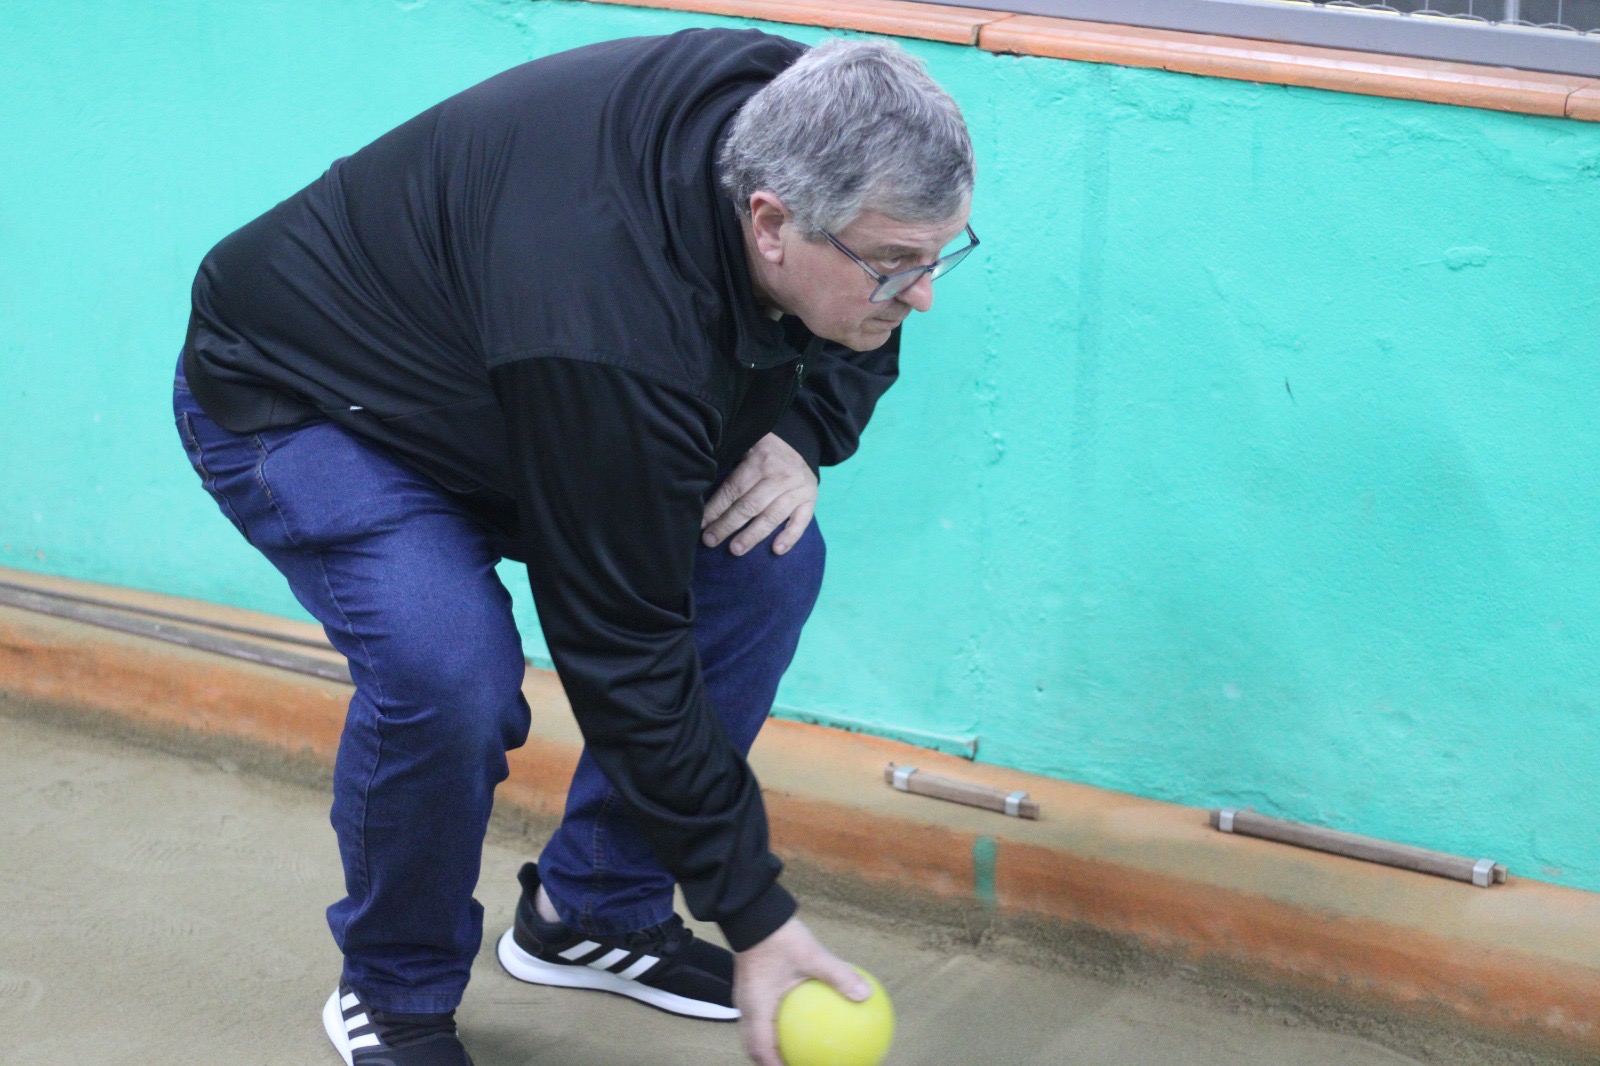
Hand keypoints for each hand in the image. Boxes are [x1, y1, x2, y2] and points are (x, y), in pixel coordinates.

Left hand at [701, 434, 816, 555]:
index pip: (734, 489)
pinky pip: (801, 522)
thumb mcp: (746, 448)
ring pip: (772, 516)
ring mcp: (797, 489)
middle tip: (710, 540)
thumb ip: (730, 466)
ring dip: (752, 535)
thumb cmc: (764, 453)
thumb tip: (699, 488)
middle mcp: (780, 475)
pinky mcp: (810, 500)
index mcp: (760, 460)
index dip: (716, 508)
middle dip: (727, 525)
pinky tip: (776, 550)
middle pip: (750, 505)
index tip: (701, 524)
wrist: (800, 446)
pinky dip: (790, 537)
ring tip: (735, 549)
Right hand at [734, 917, 871, 1065]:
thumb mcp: (813, 954)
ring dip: (771, 1045)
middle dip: (772, 1061)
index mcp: (757, 1008)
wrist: (753, 911)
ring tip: (794, 1051)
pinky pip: (762, 1013)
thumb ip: (838, 975)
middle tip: (794, 1063)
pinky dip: (775, 1024)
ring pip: (755, 1031)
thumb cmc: (779, 935)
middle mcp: (746, 1007)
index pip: (762, 1050)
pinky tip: (799, 1016)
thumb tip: (866, 995)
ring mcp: (746, 997)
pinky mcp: (751, 986)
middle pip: (754, 1046)